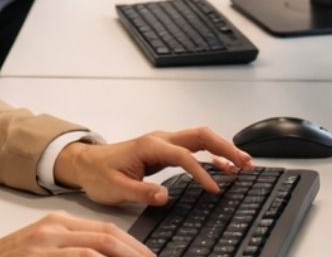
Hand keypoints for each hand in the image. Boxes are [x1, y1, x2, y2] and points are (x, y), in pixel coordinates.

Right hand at [0, 212, 153, 255]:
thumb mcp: (42, 251)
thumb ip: (73, 253)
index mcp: (59, 223)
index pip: (107, 230)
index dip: (134, 245)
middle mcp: (55, 228)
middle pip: (109, 236)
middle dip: (137, 253)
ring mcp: (45, 243)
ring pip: (98, 248)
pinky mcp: (38, 256)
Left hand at [53, 127, 254, 205]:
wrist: (86, 163)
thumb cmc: (99, 174)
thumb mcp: (116, 188)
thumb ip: (141, 191)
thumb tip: (165, 196)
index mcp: (150, 146)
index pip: (184, 157)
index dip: (202, 172)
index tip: (215, 189)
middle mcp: (161, 139)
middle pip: (201, 136)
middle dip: (225, 147)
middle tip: (245, 163)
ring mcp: (164, 142)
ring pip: (201, 138)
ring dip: (223, 148)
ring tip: (243, 163)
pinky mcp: (165, 149)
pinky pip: (194, 146)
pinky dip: (212, 153)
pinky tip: (223, 165)